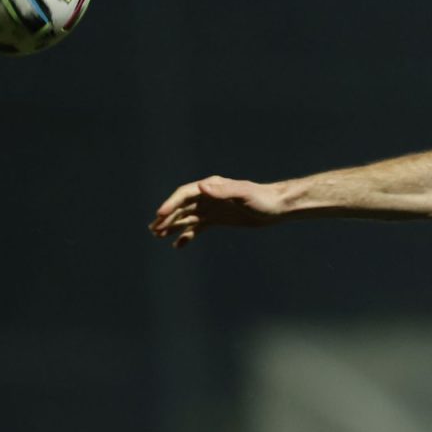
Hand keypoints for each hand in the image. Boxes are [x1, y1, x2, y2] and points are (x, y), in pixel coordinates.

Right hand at [149, 175, 287, 247]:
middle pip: (182, 207)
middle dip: (167, 217)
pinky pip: (198, 227)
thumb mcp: (244, 194)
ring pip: (187, 217)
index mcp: (212, 186)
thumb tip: (201, 187)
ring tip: (157, 236)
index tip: (160, 215)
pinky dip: (187, 235)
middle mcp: (208, 196)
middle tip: (154, 229)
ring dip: (173, 226)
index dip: (171, 204)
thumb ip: (223, 191)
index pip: (185, 194)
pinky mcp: (218, 219)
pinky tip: (178, 245)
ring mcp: (212, 208)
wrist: (277, 207)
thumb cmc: (262, 198)